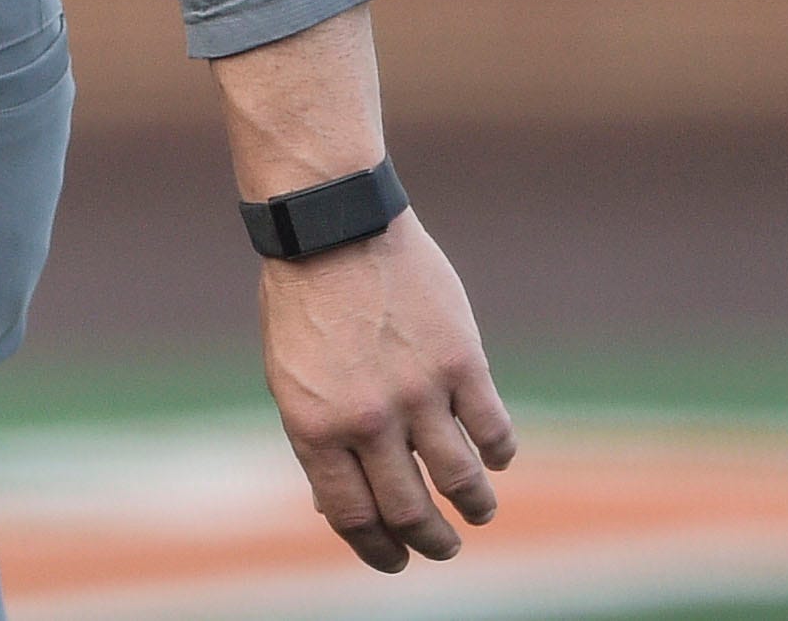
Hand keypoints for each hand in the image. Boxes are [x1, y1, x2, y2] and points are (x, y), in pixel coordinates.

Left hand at [258, 208, 516, 570]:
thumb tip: (337, 507)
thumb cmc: (304, 303)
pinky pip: (492, 427)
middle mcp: (368, 420)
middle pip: (410, 510)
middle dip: (431, 543)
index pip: (354, 517)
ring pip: (460, 479)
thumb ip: (318, 442)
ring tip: (480, 513)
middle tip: (444, 549)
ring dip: (475, 507)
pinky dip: (499, 452)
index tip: (396, 561)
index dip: (379, 550)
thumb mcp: (289, 380)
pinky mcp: (461, 361)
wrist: (333, 227)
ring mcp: (418, 391)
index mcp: (316, 429)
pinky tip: (497, 457)